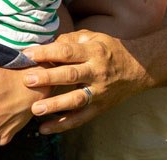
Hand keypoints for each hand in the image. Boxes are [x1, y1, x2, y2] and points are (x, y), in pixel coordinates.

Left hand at [22, 31, 148, 134]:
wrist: (138, 69)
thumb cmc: (109, 50)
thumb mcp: (93, 37)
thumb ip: (71, 40)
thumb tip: (47, 45)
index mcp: (93, 52)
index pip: (67, 51)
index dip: (47, 53)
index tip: (28, 54)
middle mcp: (96, 72)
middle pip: (70, 75)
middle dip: (48, 78)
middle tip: (28, 80)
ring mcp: (99, 92)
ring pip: (76, 100)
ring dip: (55, 105)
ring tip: (35, 109)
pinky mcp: (100, 108)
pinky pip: (80, 118)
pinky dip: (63, 124)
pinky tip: (45, 128)